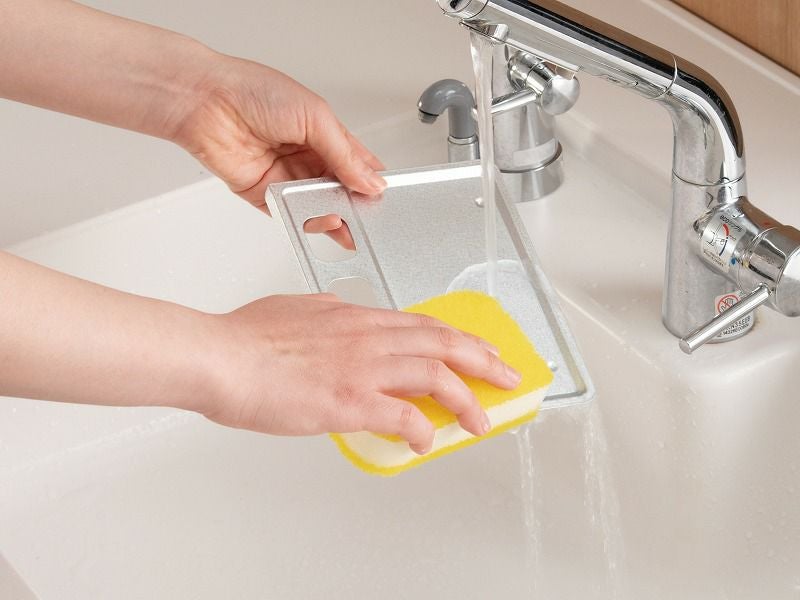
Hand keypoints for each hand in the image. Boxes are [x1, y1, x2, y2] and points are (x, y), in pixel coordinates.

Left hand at [173, 54, 384, 244]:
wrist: (205, 103)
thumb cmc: (253, 91)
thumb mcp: (314, 116)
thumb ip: (345, 154)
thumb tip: (371, 180)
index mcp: (323, 132)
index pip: (358, 162)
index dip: (373, 179)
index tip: (387, 196)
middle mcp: (306, 156)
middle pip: (340, 189)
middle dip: (356, 203)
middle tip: (370, 216)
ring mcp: (286, 177)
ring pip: (319, 206)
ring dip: (335, 215)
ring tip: (347, 220)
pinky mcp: (266, 196)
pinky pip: (292, 216)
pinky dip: (308, 221)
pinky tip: (321, 219)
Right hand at [201, 294, 521, 453]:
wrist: (220, 357)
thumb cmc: (247, 337)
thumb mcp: (298, 309)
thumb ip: (328, 314)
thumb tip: (342, 316)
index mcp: (356, 317)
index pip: (423, 324)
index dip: (459, 338)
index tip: (480, 350)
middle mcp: (367, 336)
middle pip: (443, 343)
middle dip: (484, 361)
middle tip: (507, 377)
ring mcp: (361, 367)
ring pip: (435, 375)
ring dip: (466, 399)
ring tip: (481, 421)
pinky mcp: (349, 400)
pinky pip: (404, 415)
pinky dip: (422, 429)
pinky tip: (426, 441)